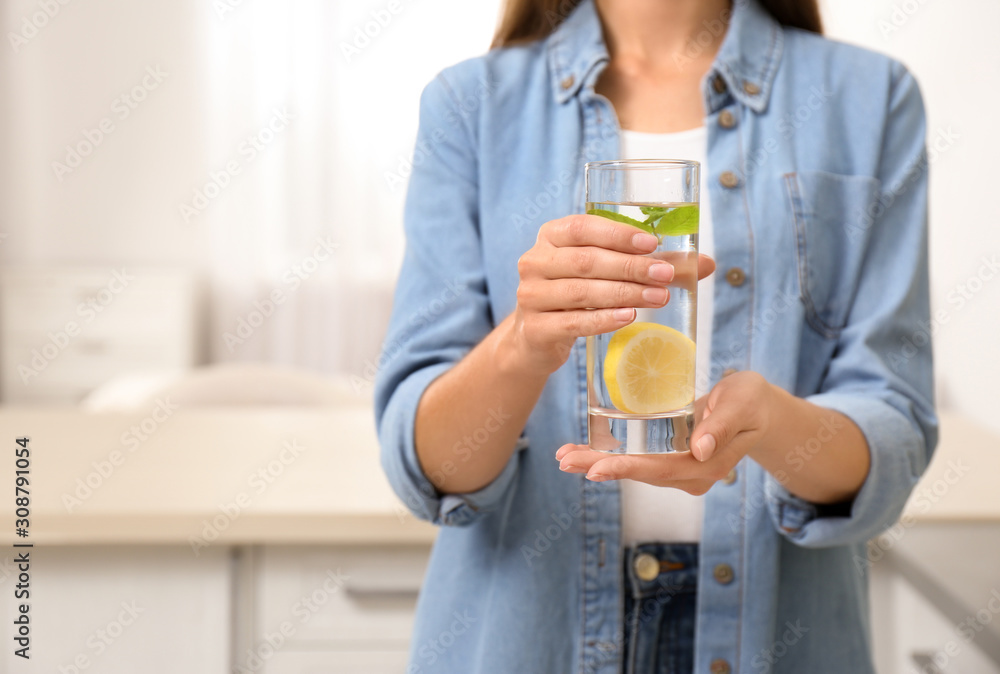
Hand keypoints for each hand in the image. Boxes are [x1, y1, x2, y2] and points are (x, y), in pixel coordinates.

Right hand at [508, 214, 714, 373]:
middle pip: (587, 261)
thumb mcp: (606, 271)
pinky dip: (603, 320)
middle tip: (666, 275)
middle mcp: (535, 261)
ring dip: (624, 294)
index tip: (652, 243)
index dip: (618, 234)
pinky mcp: (535, 328)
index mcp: (552, 235)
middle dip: (631, 268)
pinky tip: (628, 318)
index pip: (583, 228)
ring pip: (582, 292)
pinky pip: (573, 323)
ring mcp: (530, 296)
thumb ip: (650, 263)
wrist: (536, 338)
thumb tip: (706, 263)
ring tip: (657, 298)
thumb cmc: (578, 294)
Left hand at [555, 371, 774, 494]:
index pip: (661, 469)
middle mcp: (692, 475)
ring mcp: (680, 470)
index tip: (596, 468)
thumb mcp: (742, 403)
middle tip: (564, 460)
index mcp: (709, 465)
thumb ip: (722, 424)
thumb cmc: (751, 400)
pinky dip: (609, 457)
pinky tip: (585, 453)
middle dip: (600, 467)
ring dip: (598, 463)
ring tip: (564, 457)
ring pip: (634, 469)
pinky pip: (637, 461)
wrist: (758, 408)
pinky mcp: (671, 460)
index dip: (627, 468)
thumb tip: (698, 450)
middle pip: (640, 473)